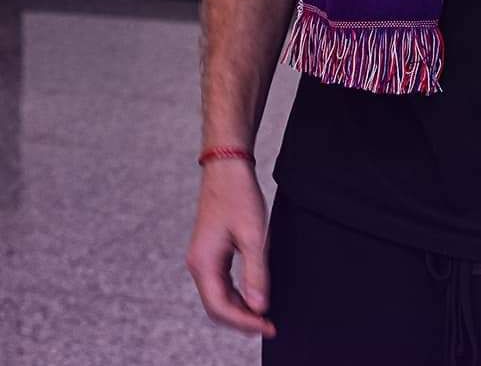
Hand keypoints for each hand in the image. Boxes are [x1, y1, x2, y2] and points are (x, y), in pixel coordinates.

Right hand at [185, 158, 276, 338]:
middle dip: (241, 319)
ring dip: (239, 308)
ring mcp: (202, 258)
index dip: (244, 322)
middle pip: (216, 306)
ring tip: (263, 315)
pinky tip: (252, 294)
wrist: (227, 167)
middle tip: (268, 325)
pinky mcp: (209, 251)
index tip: (267, 327)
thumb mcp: (254, 235)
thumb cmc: (239, 196)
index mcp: (204, 263)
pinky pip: (220, 282)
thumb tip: (259, 307)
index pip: (220, 308)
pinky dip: (236, 293)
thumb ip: (255, 273)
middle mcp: (198, 264)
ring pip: (218, 295)